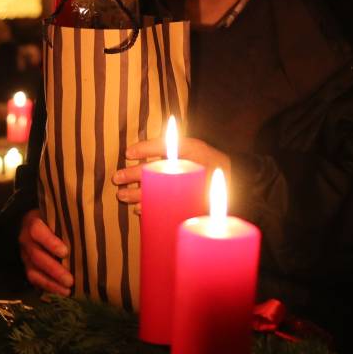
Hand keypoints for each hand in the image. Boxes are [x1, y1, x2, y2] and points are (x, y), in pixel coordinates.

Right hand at [19, 208, 72, 295]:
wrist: (35, 224)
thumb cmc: (54, 219)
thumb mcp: (58, 216)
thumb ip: (69, 222)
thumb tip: (91, 230)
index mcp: (33, 222)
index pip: (37, 231)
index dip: (50, 242)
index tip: (65, 252)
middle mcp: (26, 240)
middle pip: (37, 256)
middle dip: (54, 270)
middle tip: (70, 280)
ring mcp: (25, 255)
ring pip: (33, 271)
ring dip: (51, 283)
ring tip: (67, 291)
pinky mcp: (27, 267)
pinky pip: (34, 279)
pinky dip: (47, 287)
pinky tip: (60, 292)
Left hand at [112, 136, 230, 210]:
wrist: (235, 184)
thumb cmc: (206, 163)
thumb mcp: (194, 150)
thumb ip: (172, 147)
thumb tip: (137, 149)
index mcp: (196, 149)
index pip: (168, 145)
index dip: (146, 147)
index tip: (127, 152)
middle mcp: (197, 167)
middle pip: (161, 169)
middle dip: (136, 174)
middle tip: (117, 177)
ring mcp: (197, 188)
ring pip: (162, 191)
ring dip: (138, 194)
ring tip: (121, 195)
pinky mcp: (195, 205)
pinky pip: (170, 209)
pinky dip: (152, 208)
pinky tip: (138, 208)